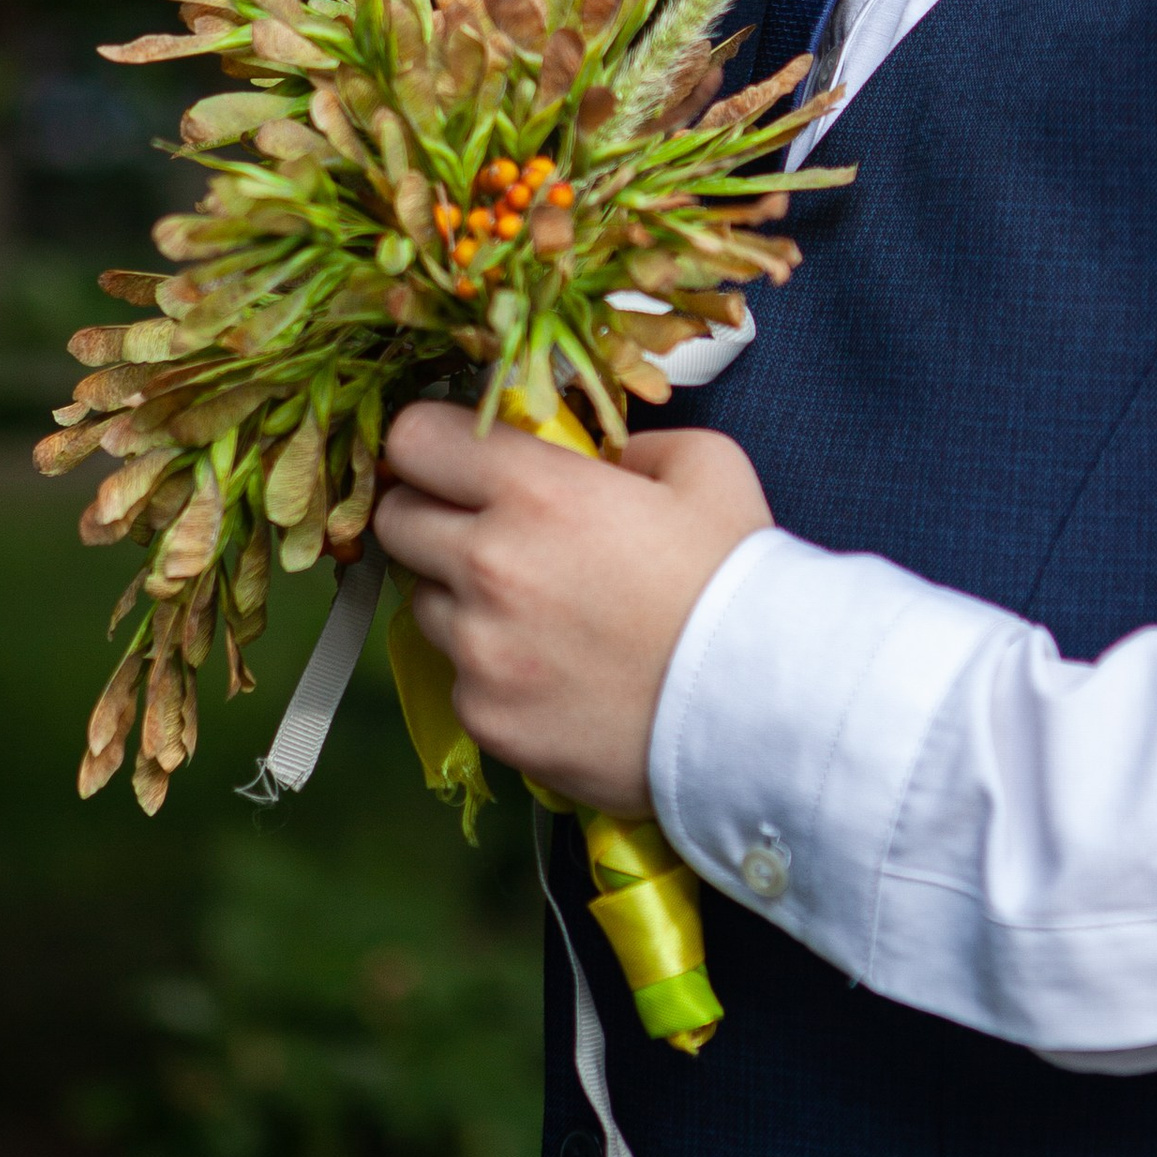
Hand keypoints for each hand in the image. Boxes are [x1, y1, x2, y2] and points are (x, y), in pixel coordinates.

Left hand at [372, 404, 772, 811]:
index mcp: (535, 490)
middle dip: (430, 515)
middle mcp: (487, 564)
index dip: (427, 443)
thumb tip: (596, 460)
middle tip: (483, 528)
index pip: (413, 439)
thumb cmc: (737, 582)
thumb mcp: (707, 467)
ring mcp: (479, 649)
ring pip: (421, 602)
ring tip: (534, 609)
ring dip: (459, 596)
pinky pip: (459, 677)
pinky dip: (492, 669)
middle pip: (395, 520)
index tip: (448, 457)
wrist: (761, 708)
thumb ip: (631, 445)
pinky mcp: (485, 718)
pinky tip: (555, 670)